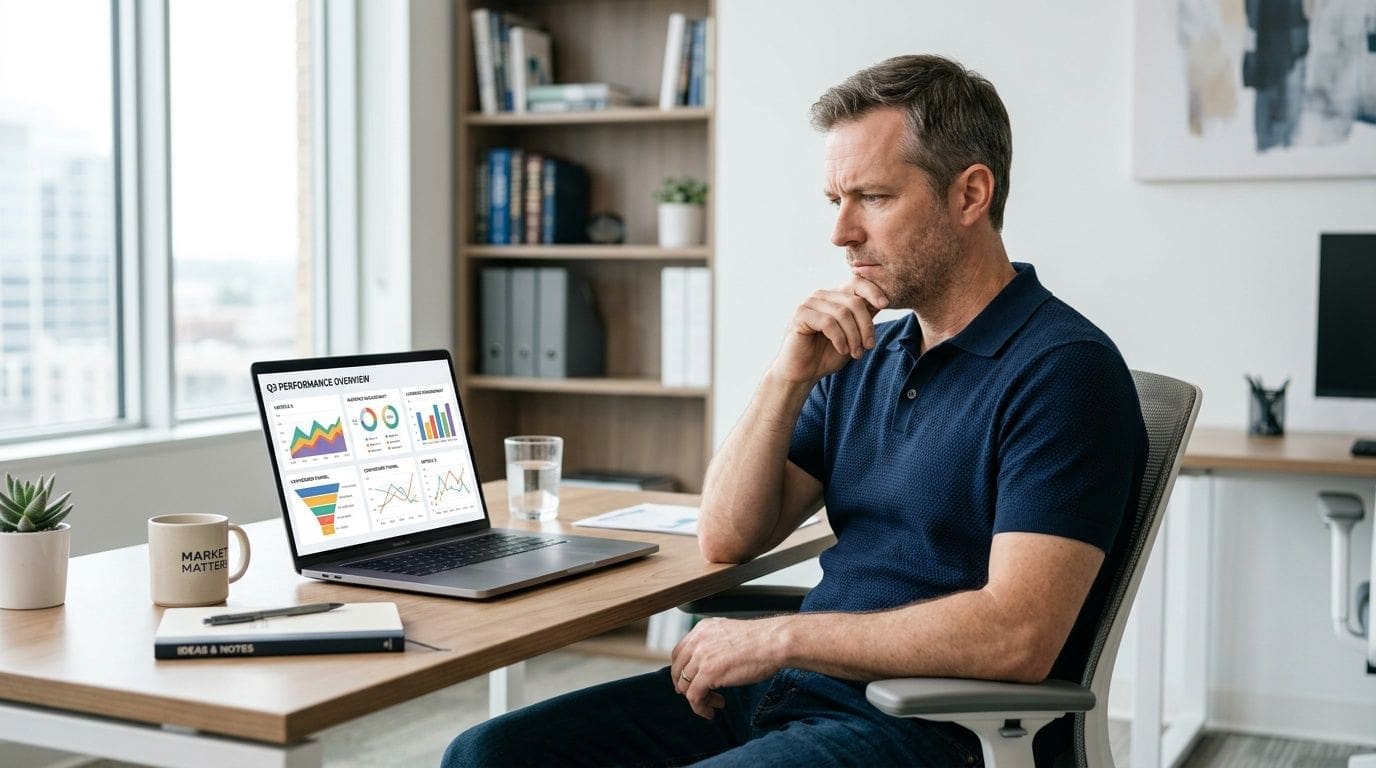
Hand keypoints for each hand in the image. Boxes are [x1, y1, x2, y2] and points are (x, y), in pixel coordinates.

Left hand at [669, 617, 785, 718]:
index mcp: (702, 629)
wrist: (774, 642)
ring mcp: (701, 657)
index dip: (682, 670)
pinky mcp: (708, 673)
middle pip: (678, 669)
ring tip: (715, 703)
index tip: (689, 681)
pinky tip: (712, 710)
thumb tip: (711, 664)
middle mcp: (698, 640)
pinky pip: (694, 696)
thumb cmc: (762, 641)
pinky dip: (700, 707)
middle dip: (685, 686)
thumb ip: (716, 645)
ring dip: (697, 699)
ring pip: (684, 685)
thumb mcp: (731, 635)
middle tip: (697, 696)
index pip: (680, 652)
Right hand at [770, 277, 887, 384]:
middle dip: (866, 326)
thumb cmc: (826, 355)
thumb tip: (883, 302)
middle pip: (854, 301)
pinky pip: (828, 323)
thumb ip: (864, 318)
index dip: (872, 291)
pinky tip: (842, 350)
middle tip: (868, 346)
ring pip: (843, 313)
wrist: (802, 373)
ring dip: (853, 336)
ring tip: (855, 353)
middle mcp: (822, 296)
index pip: (856, 282)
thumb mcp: (853, 335)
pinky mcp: (801, 315)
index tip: (884, 305)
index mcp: (835, 297)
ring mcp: (810, 303)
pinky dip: (839, 339)